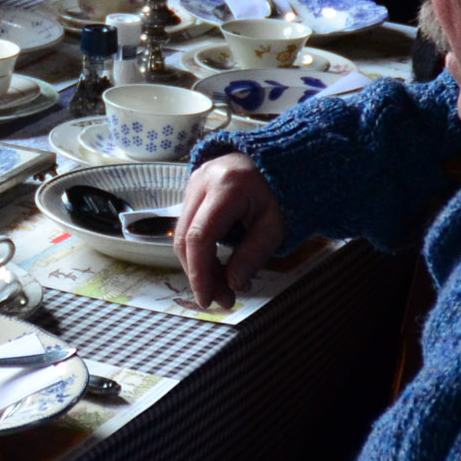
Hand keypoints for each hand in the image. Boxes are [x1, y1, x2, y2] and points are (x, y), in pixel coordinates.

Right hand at [176, 152, 285, 310]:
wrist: (274, 161)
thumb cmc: (278, 193)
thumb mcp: (274, 226)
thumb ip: (253, 255)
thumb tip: (233, 284)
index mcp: (226, 187)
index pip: (200, 236)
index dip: (199, 272)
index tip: (208, 298)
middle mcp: (201, 182)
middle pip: (185, 238)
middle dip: (199, 274)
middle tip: (221, 299)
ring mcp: (192, 184)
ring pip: (182, 235)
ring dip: (198, 266)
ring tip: (222, 287)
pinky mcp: (190, 191)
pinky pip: (187, 227)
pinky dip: (199, 252)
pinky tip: (216, 267)